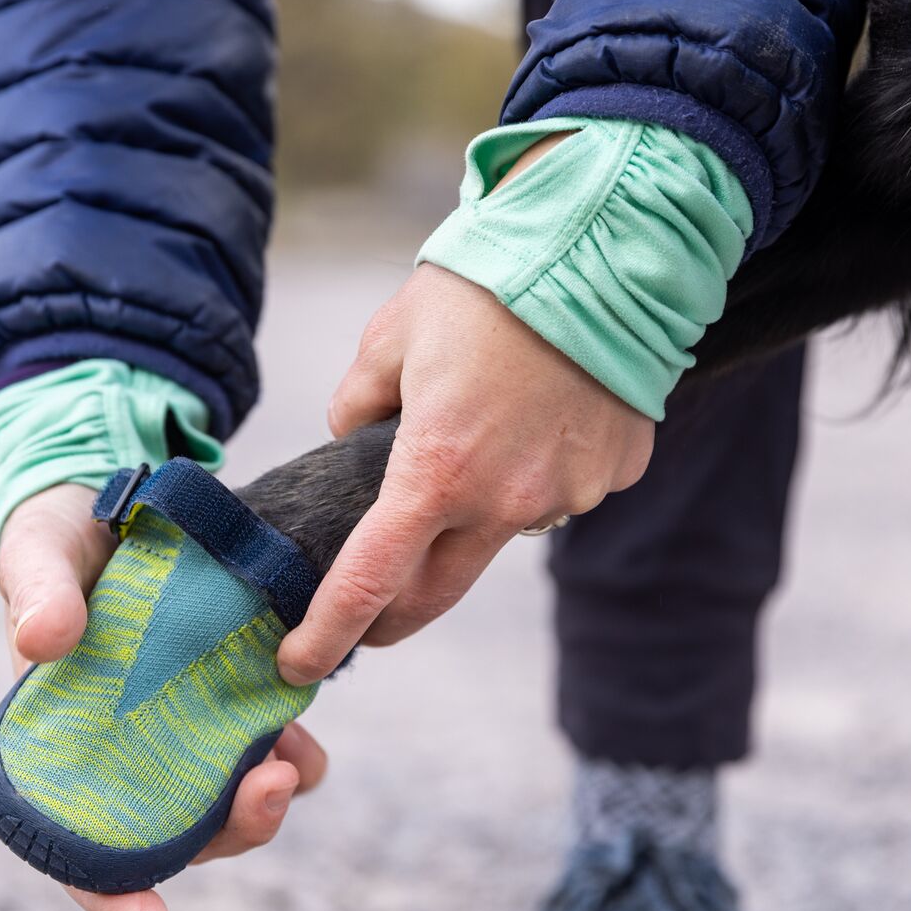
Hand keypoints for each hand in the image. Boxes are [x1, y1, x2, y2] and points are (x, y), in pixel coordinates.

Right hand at [0, 483, 329, 910]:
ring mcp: (179, 734)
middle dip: (229, 832)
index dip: (110, 894)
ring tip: (295, 756)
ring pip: (227, 802)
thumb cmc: (58, 541)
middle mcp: (124, 756)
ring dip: (266, 798)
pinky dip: (287, 747)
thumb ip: (37, 591)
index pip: (75, 849)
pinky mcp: (225, 700)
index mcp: (60, 749)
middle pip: (175, 838)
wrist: (114, 501)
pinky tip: (298, 718)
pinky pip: (261, 746)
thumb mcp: (38, 555)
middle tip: (272, 783)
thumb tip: (44, 641)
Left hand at [274, 263, 653, 684]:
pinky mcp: (613, 475)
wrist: (606, 245)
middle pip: (435, 594)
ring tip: (482, 432)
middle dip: (391, 618)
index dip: (327, 632)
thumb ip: (356, 404)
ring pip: (503, 531)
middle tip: (364, 621)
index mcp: (435, 472)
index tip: (297, 665)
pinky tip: (540, 414)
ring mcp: (567, 494)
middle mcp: (504, 502)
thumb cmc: (486, 284)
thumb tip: (356, 438)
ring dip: (476, 512)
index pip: (367, 580)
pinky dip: (538, 470)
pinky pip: (560, 492)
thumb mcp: (390, 338)